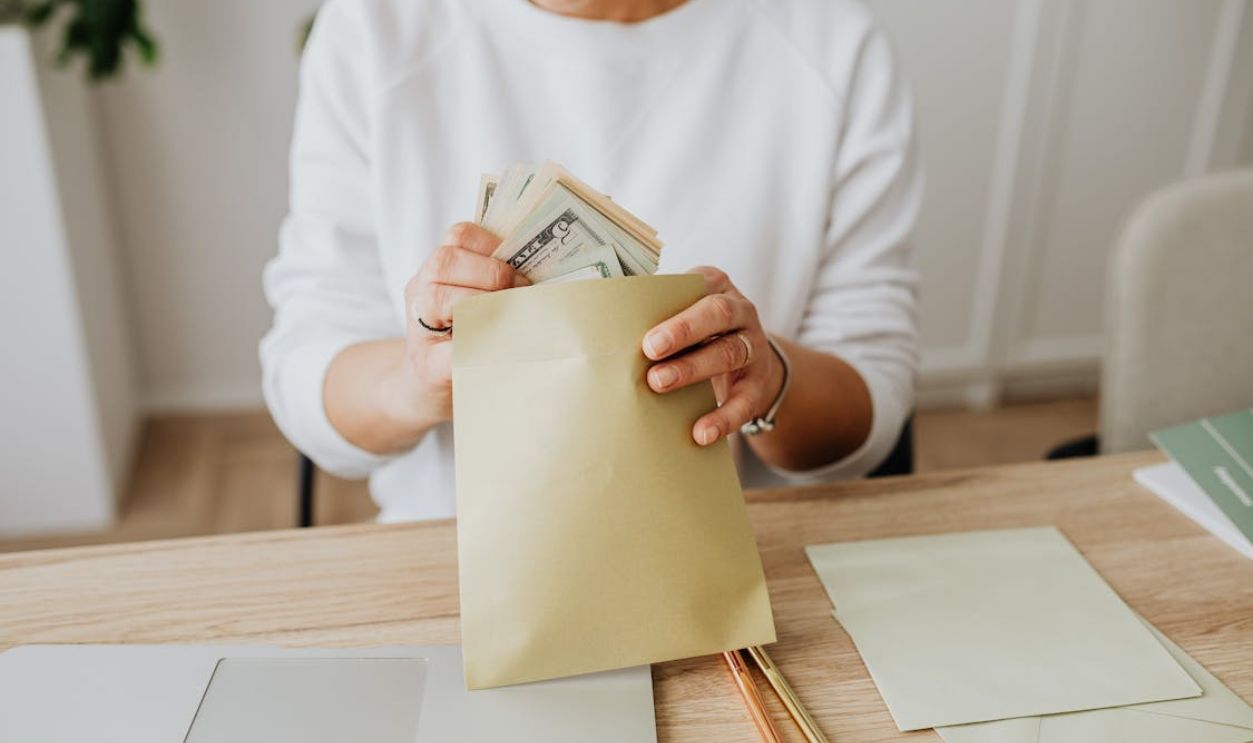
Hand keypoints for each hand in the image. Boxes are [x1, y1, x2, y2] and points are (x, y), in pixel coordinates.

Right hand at [392, 222, 527, 424]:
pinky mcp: (428, 367)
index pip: (460, 235)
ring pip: (438, 296)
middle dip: (492, 273)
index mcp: (436, 271)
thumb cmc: (463, 340)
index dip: (494, 245)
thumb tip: (550, 273)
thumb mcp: (474, 302)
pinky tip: (500, 348)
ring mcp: (419, 329)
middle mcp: (420, 292)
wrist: (426, 389)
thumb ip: (498, 282)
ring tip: (508, 317)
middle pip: (446, 260)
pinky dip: (478, 346)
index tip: (520, 269)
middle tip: (519, 293)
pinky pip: (450, 350)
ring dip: (482, 303)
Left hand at [642, 267, 783, 445]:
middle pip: (718, 314)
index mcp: (716, 287)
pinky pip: (745, 401)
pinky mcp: (757, 384)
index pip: (701, 284)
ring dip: (693, 368)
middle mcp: (741, 312)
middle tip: (650, 349)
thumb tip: (603, 330)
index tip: (648, 331)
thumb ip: (653, 315)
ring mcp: (753, 347)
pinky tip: (701, 432)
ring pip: (729, 353)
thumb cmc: (696, 334)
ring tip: (659, 383)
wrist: (744, 366)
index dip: (676, 306)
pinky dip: (723, 418)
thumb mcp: (681, 315)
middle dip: (683, 330)